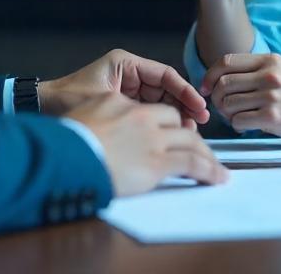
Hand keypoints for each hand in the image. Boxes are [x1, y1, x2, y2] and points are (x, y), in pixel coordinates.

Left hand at [40, 49, 209, 127]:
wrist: (42, 109)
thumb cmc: (66, 100)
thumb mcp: (101, 101)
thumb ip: (131, 109)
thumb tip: (163, 122)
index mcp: (125, 63)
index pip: (164, 75)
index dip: (184, 91)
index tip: (197, 106)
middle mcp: (129, 74)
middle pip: (167, 89)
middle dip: (183, 105)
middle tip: (198, 122)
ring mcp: (128, 90)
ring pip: (162, 101)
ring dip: (176, 116)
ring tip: (188, 132)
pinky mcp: (125, 105)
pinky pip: (150, 112)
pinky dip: (162, 123)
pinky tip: (171, 135)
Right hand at [66, 93, 227, 196]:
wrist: (63, 158)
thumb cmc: (66, 145)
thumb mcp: (86, 119)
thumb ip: (105, 120)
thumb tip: (113, 135)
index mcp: (122, 103)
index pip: (155, 110)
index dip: (169, 122)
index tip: (176, 132)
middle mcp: (141, 117)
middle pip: (177, 122)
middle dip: (190, 136)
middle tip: (201, 152)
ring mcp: (152, 138)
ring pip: (190, 142)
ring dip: (207, 156)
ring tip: (217, 169)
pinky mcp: (158, 160)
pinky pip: (192, 163)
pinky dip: (209, 170)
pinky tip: (217, 177)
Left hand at [202, 53, 280, 140]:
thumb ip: (255, 70)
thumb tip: (221, 79)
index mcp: (268, 61)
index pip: (225, 62)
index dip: (210, 75)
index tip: (206, 87)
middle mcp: (268, 76)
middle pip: (222, 84)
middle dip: (215, 98)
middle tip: (222, 107)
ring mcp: (270, 97)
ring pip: (227, 104)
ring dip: (226, 114)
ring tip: (237, 116)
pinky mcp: (272, 117)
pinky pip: (238, 121)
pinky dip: (237, 125)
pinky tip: (247, 125)